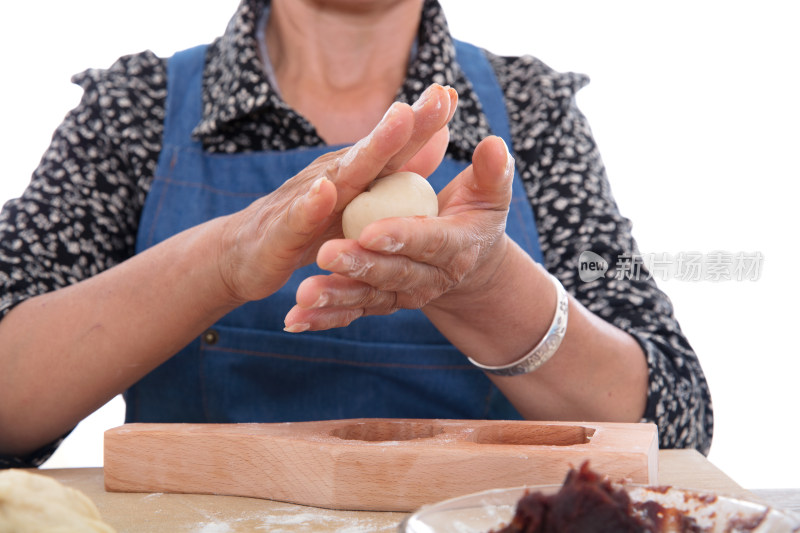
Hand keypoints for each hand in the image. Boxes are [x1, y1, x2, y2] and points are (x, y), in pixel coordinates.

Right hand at [214, 84, 457, 304]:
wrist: (247, 252)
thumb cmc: (312, 223)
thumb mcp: (361, 200)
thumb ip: (399, 170)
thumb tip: (442, 137)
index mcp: (357, 173)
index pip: (395, 144)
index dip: (423, 119)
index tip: (452, 92)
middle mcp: (334, 177)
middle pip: (374, 149)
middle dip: (406, 123)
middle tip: (437, 96)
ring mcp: (306, 200)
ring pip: (342, 174)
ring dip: (370, 148)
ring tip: (398, 122)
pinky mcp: (282, 232)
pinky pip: (298, 217)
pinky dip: (311, 204)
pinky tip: (324, 190)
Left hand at [284, 135, 514, 331]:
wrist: (468, 262)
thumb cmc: (475, 216)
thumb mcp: (490, 194)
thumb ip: (493, 172)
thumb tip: (495, 144)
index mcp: (457, 248)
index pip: (430, 242)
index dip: (402, 236)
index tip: (370, 231)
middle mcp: (432, 278)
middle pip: (394, 273)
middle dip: (360, 266)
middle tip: (326, 254)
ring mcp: (405, 295)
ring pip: (368, 297)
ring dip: (336, 297)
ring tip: (304, 294)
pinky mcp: (383, 303)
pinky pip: (352, 313)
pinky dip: (324, 319)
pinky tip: (294, 320)